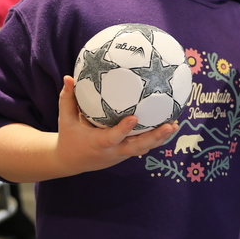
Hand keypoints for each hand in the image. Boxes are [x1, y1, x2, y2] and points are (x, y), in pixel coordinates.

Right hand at [55, 75, 177, 174]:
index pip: (112, 138)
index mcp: (97, 143)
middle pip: (137, 147)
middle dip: (154, 137)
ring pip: (144, 148)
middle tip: (170, 125)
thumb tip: (68, 77)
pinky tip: (170, 126)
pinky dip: (157, 138)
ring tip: (175, 125)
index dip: (123, 129)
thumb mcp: (65, 119)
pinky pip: (144, 146)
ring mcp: (122, 154)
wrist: (71, 161)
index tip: (135, 118)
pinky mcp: (127, 154)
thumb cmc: (69, 136)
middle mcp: (113, 151)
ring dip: (160, 138)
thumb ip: (67, 98)